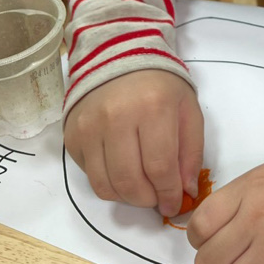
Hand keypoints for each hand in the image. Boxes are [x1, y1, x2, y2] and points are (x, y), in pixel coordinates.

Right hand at [64, 70, 203, 216]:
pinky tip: (122, 171)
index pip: (160, 168)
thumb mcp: (188, 111)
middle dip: (148, 200)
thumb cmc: (161, 86)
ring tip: (141, 190)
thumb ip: (191, 152)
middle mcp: (116, 117)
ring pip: (105, 185)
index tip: (174, 205)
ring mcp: (89, 127)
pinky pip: (89, 176)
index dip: (169, 194)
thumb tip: (186, 192)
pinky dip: (108, 183)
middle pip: (130, 181)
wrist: (119, 58)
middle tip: (157, 198)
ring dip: (127, 197)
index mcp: (152, 108)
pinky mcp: (72, 136)